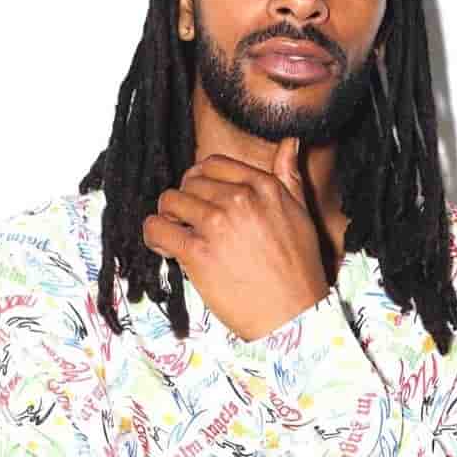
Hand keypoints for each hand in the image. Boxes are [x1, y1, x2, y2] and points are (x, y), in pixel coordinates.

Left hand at [142, 137, 329, 340]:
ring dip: (168, 218)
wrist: (292, 315)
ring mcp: (217, 223)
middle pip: (189, 183)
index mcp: (263, 186)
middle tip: (191, 225)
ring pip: (169, 201)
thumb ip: (290, 175)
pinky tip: (166, 249)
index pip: (212, 165)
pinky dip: (154, 236)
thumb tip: (290, 141)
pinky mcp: (197, 251)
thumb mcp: (302, 213)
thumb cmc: (299, 269)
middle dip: (185, 202)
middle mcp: (239, 198)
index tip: (201, 201)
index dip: (200, 182)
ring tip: (178, 237)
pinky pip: (157, 228)